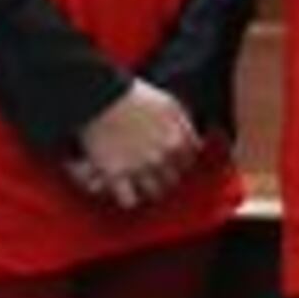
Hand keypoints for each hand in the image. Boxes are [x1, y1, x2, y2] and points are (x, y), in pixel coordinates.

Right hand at [68, 80, 203, 210]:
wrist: (102, 97)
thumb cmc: (135, 96)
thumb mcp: (170, 104)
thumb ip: (185, 125)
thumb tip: (196, 142)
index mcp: (176, 140)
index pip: (188, 163)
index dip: (179, 161)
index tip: (172, 160)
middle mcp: (161, 157)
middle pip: (173, 180)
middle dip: (165, 176)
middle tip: (155, 172)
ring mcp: (139, 167)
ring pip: (155, 193)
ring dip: (149, 188)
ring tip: (141, 182)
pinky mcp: (116, 174)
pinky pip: (129, 200)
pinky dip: (128, 198)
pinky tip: (126, 190)